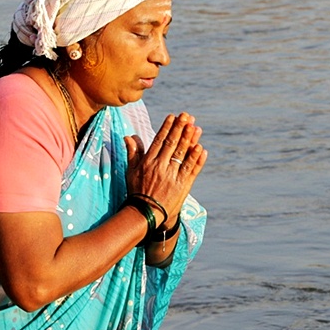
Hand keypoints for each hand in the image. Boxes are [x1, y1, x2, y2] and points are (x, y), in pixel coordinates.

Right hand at [124, 112, 206, 226]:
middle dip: (180, 129)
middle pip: (172, 144)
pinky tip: (201, 149)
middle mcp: (161, 167)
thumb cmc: (137, 191)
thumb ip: (133, 153)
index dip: (167, 128)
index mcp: (148, 162)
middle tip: (187, 116)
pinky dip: (196, 160)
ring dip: (190, 140)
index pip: (159, 141)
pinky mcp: (182, 186)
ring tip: (196, 127)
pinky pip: (191, 170)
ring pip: (183, 155)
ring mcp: (173, 176)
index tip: (173, 116)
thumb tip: (129, 136)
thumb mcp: (130, 171)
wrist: (145, 214)